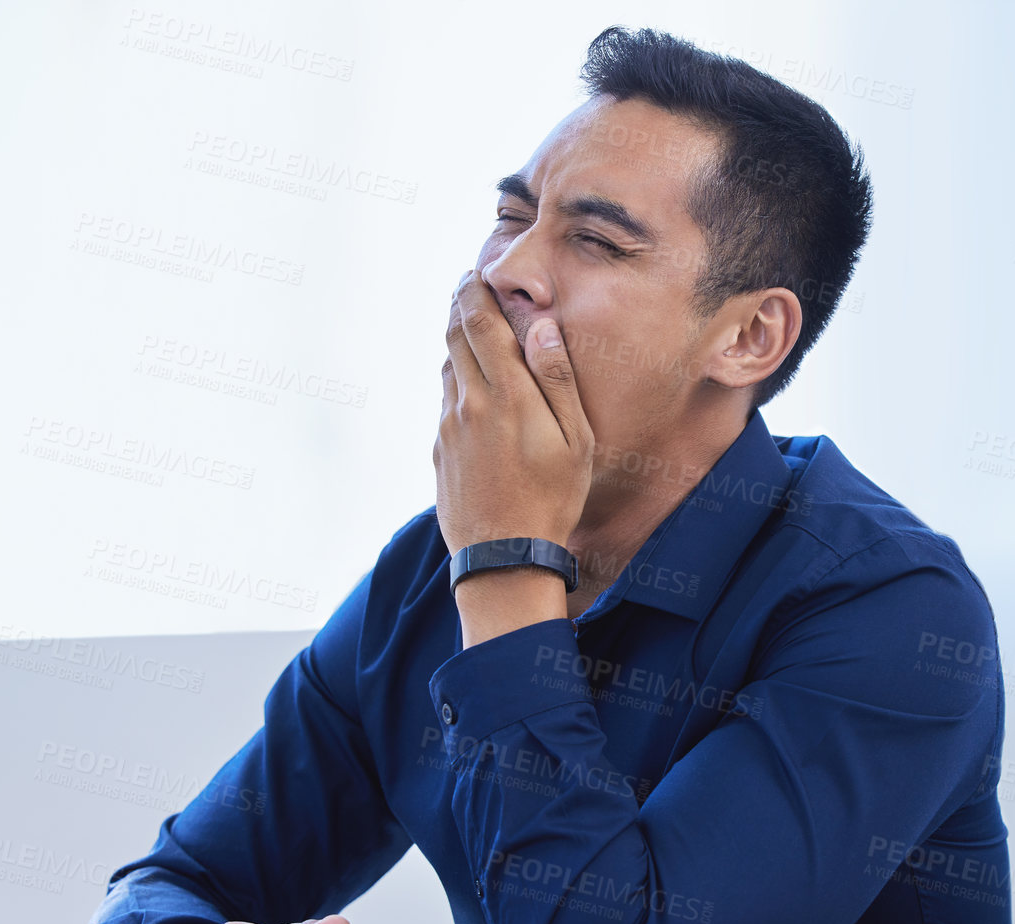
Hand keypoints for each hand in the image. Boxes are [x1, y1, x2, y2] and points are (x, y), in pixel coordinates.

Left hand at [434, 269, 594, 555]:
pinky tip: (470, 386)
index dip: (474, 292)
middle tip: (467, 286)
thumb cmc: (551, 499)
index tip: (475, 273)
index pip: (479, 323)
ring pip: (447, 368)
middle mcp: (469, 403)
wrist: (503, 558)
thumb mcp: (575, 441)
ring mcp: (448, 428)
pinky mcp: (440, 451)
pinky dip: (455, 380)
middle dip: (459, 306)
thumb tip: (541, 327)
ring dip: (455, 341)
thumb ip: (558, 379)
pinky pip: (445, 402)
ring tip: (469, 328)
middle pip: (454, 337)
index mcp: (506, 394)